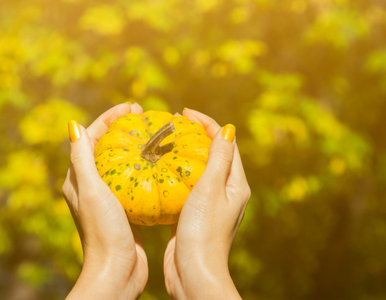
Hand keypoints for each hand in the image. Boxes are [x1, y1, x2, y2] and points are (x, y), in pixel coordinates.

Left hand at [62, 103, 147, 299]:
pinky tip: (161, 164)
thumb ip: (81, 159)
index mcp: (78, 179)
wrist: (117, 271)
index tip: (131, 107)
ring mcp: (108, 198)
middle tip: (144, 115)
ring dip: (135, 145)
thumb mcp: (91, 191)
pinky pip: (134, 180)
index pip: (90, 138)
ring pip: (121, 162)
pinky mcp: (124, 209)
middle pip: (106, 146)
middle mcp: (90, 186)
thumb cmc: (103, 231)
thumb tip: (73, 125)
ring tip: (153, 134)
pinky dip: (145, 167)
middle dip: (122, 127)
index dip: (109, 118)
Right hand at [164, 108, 250, 299]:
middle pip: (214, 153)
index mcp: (236, 184)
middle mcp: (226, 192)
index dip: (207, 123)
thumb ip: (219, 159)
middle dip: (196, 134)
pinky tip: (160, 170)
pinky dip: (176, 173)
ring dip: (185, 152)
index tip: (185, 112)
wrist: (193, 272)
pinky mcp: (194, 214)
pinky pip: (187, 185)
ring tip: (166, 140)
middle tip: (173, 123)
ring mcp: (210, 203)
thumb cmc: (203, 231)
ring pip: (199, 169)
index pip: (225, 142)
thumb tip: (228, 129)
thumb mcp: (211, 189)